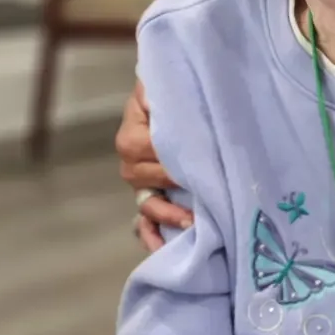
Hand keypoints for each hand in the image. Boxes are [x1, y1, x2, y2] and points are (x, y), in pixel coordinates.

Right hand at [116, 81, 190, 252]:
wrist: (179, 99)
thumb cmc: (178, 91)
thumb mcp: (167, 86)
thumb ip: (166, 93)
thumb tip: (164, 100)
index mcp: (133, 130)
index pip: (146, 148)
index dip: (172, 156)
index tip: (198, 160)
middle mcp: (131, 159)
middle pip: (145, 179)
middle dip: (173, 186)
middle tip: (203, 191)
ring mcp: (141, 181)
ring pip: (146, 204)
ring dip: (166, 215)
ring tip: (190, 222)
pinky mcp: (152, 197)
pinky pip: (144, 222)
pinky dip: (152, 235)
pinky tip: (162, 248)